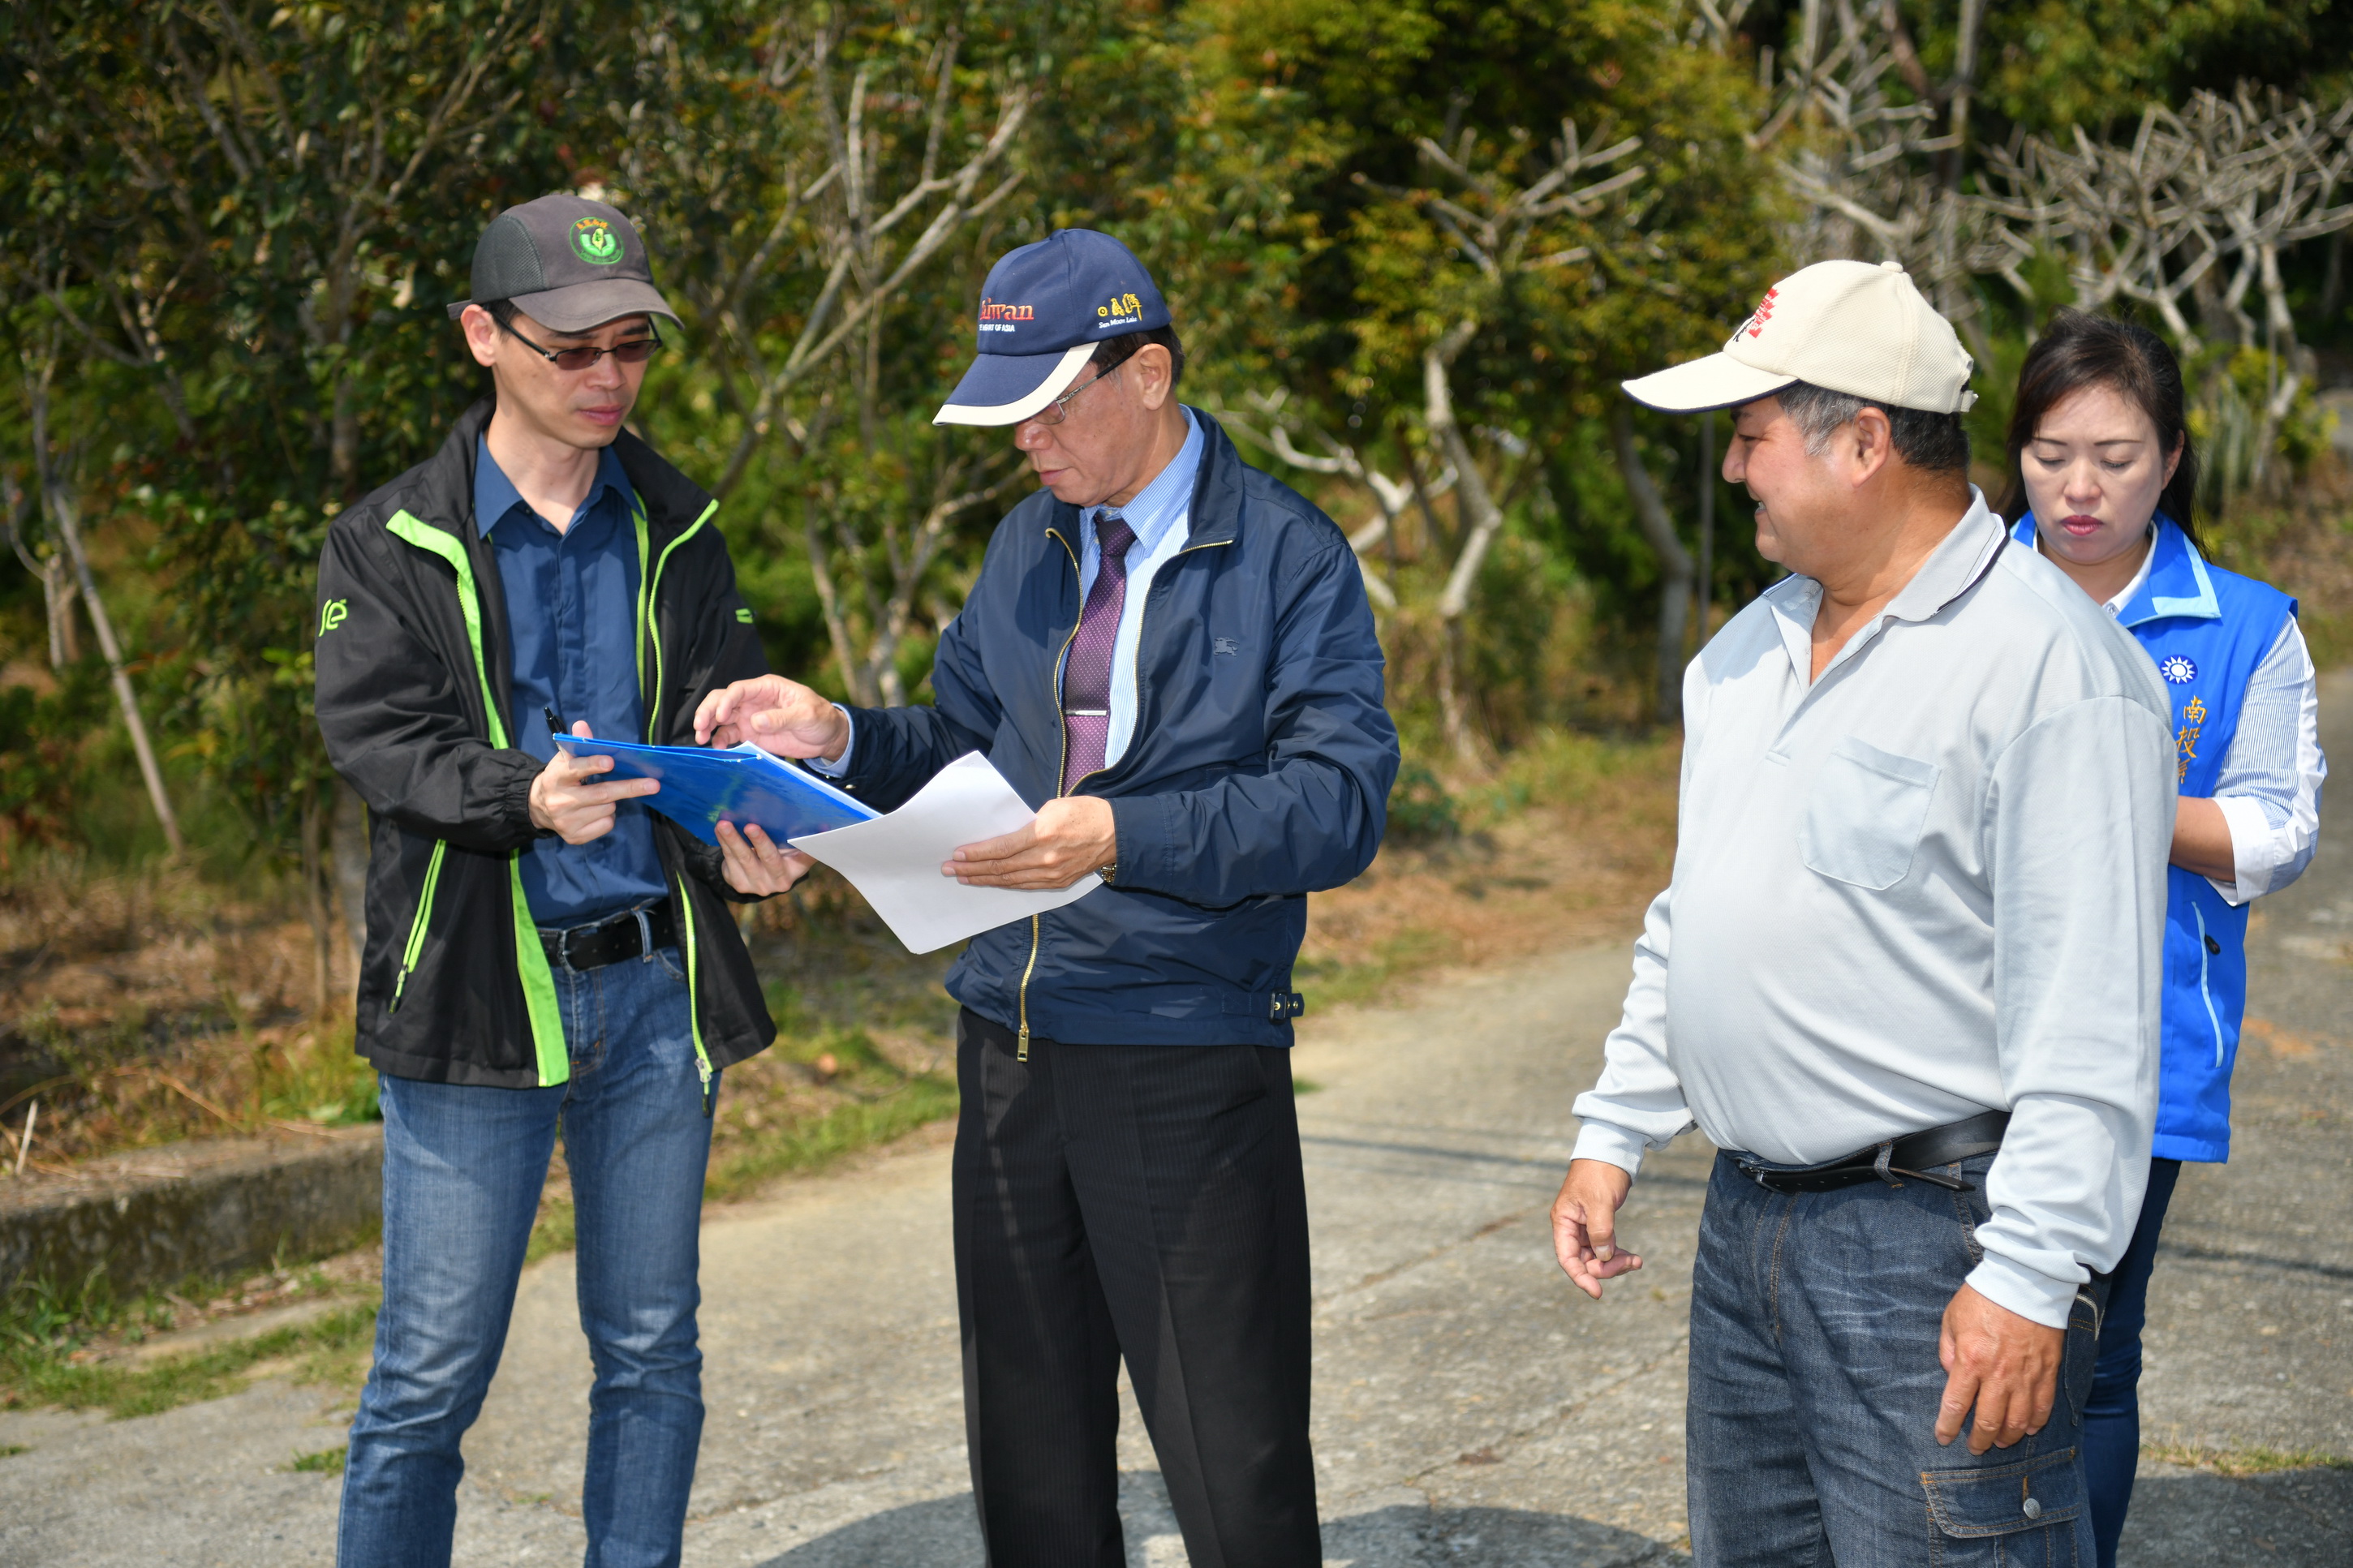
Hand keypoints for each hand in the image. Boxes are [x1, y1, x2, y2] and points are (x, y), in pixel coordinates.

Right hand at [530, 722, 658, 844]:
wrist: (539, 807)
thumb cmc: (562, 778)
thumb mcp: (565, 759)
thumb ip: (577, 743)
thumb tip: (582, 725)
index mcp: (556, 777)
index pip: (575, 769)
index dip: (593, 765)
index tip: (611, 762)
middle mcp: (559, 801)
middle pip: (601, 793)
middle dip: (629, 787)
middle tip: (653, 784)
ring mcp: (566, 822)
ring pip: (607, 809)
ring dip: (614, 801)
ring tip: (602, 796)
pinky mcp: (574, 837)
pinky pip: (606, 825)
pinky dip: (609, 816)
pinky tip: (597, 811)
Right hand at [693, 674, 849, 760]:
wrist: (827, 737)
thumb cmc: (821, 718)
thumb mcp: (806, 715)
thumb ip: (781, 718)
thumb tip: (756, 721)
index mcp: (767, 688)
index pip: (738, 689)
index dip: (726, 701)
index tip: (721, 716)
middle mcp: (753, 700)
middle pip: (722, 700)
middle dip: (708, 711)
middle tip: (699, 727)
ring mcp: (750, 717)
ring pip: (721, 717)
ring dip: (708, 726)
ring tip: (701, 739)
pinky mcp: (751, 734)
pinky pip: (729, 734)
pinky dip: (720, 740)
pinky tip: (717, 748)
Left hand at [716, 819, 813, 896]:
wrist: (754, 875)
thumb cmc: (776, 852)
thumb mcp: (787, 847)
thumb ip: (792, 835)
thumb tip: (806, 815)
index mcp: (797, 868)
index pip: (807, 857)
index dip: (810, 848)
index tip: (815, 832)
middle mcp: (780, 880)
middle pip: (770, 859)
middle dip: (760, 841)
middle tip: (751, 826)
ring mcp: (760, 885)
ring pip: (745, 859)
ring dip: (733, 839)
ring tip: (724, 824)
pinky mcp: (740, 884)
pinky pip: (730, 860)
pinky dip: (724, 843)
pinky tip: (719, 830)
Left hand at [946, 796, 1115, 889]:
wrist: (1116, 833)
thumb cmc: (1084, 812)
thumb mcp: (1052, 807)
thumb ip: (1027, 824)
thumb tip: (1005, 835)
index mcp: (1042, 834)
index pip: (1001, 848)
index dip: (976, 853)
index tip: (957, 854)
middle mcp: (1045, 858)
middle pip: (1000, 868)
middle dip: (972, 869)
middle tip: (949, 870)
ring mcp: (1052, 874)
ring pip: (1010, 881)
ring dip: (984, 880)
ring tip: (963, 878)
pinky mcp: (1058, 883)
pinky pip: (1025, 886)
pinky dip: (1005, 884)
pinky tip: (991, 882)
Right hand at [1551, 1158, 1643, 1298]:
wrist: (1611, 1151)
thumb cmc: (1600, 1172)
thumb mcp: (1600, 1202)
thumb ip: (1601, 1231)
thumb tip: (1604, 1258)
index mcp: (1564, 1221)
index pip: (1567, 1258)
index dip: (1580, 1277)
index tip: (1597, 1293)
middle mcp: (1571, 1227)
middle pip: (1584, 1260)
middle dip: (1606, 1267)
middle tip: (1631, 1263)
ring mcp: (1585, 1227)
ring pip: (1597, 1256)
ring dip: (1615, 1262)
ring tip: (1637, 1261)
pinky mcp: (1599, 1224)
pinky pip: (1606, 1247)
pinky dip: (1619, 1254)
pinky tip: (1633, 1257)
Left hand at [1936, 1284, 2064, 1452]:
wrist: (2025, 1282)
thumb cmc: (1983, 1297)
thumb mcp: (1951, 1319)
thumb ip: (1948, 1350)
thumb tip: (1951, 1375)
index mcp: (1970, 1361)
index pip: (1955, 1405)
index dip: (1947, 1426)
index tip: (1942, 1438)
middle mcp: (1998, 1375)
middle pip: (1987, 1421)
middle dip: (1978, 1441)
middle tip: (1974, 1449)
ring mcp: (2026, 1376)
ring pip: (2018, 1422)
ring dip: (2007, 1437)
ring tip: (1999, 1442)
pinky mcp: (2048, 1372)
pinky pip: (2043, 1407)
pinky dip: (2036, 1423)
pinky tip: (2029, 1429)